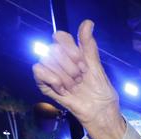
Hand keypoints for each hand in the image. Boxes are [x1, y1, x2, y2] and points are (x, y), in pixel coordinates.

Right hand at [32, 20, 124, 138]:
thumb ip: (89, 47)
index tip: (84, 65)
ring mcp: (53, 74)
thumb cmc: (102, 94)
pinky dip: (52, 79)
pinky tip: (63, 89)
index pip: (61, 37)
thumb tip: (87, 23)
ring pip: (46, 60)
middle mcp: (61, 62)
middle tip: (81, 79)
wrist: (101, 114)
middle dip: (71, 66)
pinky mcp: (47, 86)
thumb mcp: (97, 68)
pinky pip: (38, 71)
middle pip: (54, 48)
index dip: (71, 49)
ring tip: (75, 87)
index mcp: (73, 55)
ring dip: (64, 76)